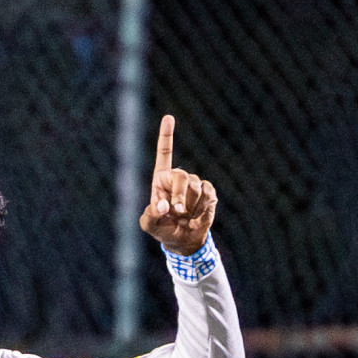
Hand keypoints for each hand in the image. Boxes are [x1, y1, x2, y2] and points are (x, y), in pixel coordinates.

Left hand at [139, 115, 216, 255]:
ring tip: (184, 217)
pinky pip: (208, 195)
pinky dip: (201, 210)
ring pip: (196, 189)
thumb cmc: (162, 229)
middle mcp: (178, 177)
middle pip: (182, 177)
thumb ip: (151, 215)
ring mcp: (195, 183)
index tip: (169, 117)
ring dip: (189, 208)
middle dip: (180, 196)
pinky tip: (195, 217)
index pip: (164, 153)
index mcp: (160, 179)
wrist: (183, 240)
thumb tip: (164, 206)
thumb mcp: (149, 225)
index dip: (166, 135)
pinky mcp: (209, 191)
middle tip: (177, 212)